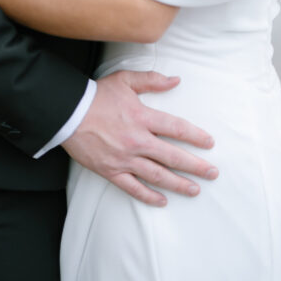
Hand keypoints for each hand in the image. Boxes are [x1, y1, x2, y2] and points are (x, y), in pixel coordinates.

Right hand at [62, 70, 217, 206]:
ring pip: (157, 175)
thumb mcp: (125, 80)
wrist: (68, 113)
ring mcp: (125, 159)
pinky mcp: (111, 171)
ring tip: (195, 190)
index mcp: (142, 117)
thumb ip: (152, 80)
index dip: (195, 136)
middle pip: (172, 156)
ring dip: (178, 184)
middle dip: (195, 166)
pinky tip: (162, 200)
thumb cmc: (97, 95)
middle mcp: (137, 141)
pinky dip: (149, 196)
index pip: (176, 128)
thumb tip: (175, 80)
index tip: (209, 143)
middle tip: (212, 173)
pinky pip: (133, 188)